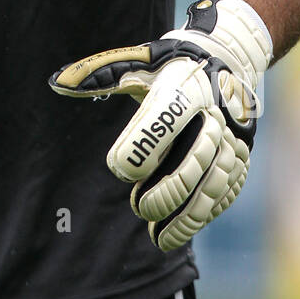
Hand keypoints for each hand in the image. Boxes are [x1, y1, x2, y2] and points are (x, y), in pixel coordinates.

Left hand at [49, 0, 272, 250]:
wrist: (227, 60)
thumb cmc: (169, 66)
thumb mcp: (136, 62)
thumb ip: (98, 74)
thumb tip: (57, 83)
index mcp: (186, 85)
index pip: (167, 116)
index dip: (144, 145)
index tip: (120, 169)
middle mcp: (216, 112)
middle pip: (198, 157)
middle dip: (169, 190)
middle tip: (140, 207)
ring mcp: (235, 136)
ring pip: (217, 182)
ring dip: (189, 215)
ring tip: (160, 239)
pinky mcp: (242, 156)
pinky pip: (229, 190)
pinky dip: (205, 215)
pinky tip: (180, 232)